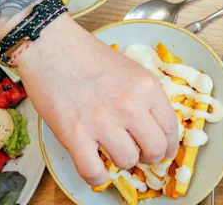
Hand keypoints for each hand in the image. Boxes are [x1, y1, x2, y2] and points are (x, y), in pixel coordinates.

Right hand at [15, 15, 179, 184]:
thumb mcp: (130, 70)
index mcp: (146, 87)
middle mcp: (130, 105)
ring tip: (111, 152)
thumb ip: (144, 96)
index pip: (171, 128)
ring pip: (127, 162)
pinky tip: (95, 169)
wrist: (51, 46)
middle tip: (138, 154)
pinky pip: (94, 173)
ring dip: (121, 162)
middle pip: (155, 150)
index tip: (163, 151)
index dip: (169, 146)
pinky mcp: (74, 135)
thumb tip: (153, 126)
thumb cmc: (88, 55)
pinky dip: (97, 177)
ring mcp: (102, 121)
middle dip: (149, 157)